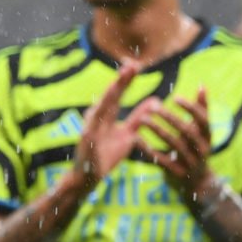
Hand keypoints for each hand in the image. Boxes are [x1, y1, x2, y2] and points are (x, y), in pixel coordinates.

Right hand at [67, 62, 161, 192]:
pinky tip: (105, 104)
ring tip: (121, 80)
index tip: (135, 65)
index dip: (125, 80)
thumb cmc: (107, 154)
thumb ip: (138, 117)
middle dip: (121, 80)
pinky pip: (95, 124)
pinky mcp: (87, 137)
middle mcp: (95, 116)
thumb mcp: (128, 133)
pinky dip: (100, 113)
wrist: (88, 176)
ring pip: (102, 105)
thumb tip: (155, 100)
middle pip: (110, 95)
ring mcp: (89, 125)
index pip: (117, 94)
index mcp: (105, 114)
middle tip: (131, 65)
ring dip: (112, 91)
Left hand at [137, 87, 215, 202]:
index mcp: (207, 135)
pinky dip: (149, 149)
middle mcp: (203, 149)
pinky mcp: (178, 173)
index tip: (175, 97)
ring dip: (158, 131)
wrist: (196, 182)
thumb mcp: (200, 130)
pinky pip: (162, 161)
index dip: (191, 108)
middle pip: (188, 132)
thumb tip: (202, 85)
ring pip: (175, 145)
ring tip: (142, 119)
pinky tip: (135, 139)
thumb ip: (200, 109)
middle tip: (153, 106)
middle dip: (170, 118)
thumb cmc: (195, 147)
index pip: (203, 119)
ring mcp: (191, 162)